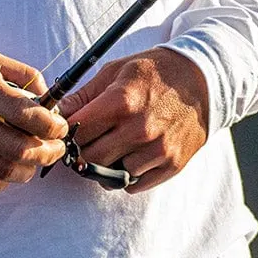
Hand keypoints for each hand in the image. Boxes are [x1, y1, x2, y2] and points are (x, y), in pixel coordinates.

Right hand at [0, 51, 68, 194]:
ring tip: (33, 161)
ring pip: (5, 169)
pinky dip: (5, 180)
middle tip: (55, 150)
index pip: (25, 112)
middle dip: (47, 152)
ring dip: (28, 170)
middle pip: (19, 147)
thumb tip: (50, 99)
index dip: (51, 125)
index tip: (60, 128)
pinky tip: (8, 169)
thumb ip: (22, 74)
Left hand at [56, 47, 209, 193]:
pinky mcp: (172, 165)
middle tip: (86, 141)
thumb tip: (55, 113)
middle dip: (82, 151)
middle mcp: (139, 129)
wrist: (202, 81)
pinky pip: (133, 186)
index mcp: (122, 101)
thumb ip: (84, 95)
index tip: (70, 130)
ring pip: (109, 176)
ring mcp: (157, 150)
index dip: (68, 132)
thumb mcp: (116, 71)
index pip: (77, 132)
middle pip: (90, 158)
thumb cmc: (154, 73)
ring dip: (104, 166)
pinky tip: (128, 155)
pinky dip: (125, 175)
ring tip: (110, 147)